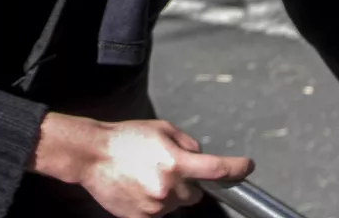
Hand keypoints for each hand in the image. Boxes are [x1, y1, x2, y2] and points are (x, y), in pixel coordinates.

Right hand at [80, 120, 253, 216]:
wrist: (91, 155)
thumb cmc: (125, 138)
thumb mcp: (161, 129)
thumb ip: (187, 143)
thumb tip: (200, 157)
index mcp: (176, 162)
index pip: (217, 169)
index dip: (237, 168)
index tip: (247, 166)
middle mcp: (169, 187)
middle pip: (196, 193)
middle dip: (188, 182)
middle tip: (166, 168)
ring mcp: (155, 206)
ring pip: (176, 203)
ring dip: (169, 192)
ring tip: (144, 175)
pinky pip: (159, 213)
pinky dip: (153, 203)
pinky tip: (138, 187)